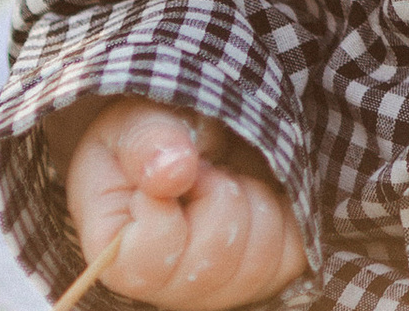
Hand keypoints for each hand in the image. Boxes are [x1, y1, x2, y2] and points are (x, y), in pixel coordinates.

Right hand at [65, 99, 306, 309]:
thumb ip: (148, 143)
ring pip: (259, 261)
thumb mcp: (134, 122)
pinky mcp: (263, 274)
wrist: (189, 136)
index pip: (150, 259)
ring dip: (252, 199)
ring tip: (227, 175)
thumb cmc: (151, 133)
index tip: (171, 168)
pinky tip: (256, 188)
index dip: (167, 205)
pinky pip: (291, 255)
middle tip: (204, 166)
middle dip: (219, 193)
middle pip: (215, 261)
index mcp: (117, 254)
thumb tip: (173, 173)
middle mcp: (167, 287)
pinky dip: (284, 212)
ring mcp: (217, 288)